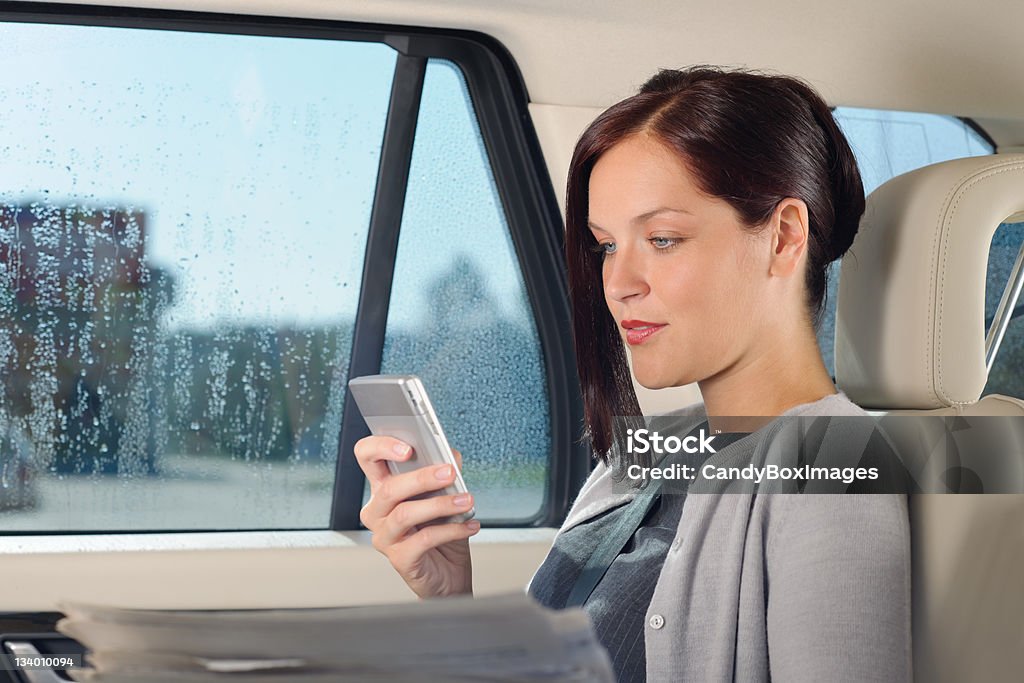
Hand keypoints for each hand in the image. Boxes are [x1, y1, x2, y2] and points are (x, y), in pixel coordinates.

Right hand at [354, 436, 479, 597]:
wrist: (449, 576)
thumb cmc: (442, 535)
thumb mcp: (446, 497)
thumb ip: (445, 473)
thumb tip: (452, 454)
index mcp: (384, 488)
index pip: (367, 457)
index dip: (381, 447)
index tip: (408, 447)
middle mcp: (378, 512)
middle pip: (389, 488)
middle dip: (421, 477)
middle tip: (449, 472)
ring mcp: (385, 537)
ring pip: (405, 514)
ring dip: (441, 504)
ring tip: (466, 500)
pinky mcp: (399, 559)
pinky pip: (423, 540)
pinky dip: (451, 530)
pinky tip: (469, 525)